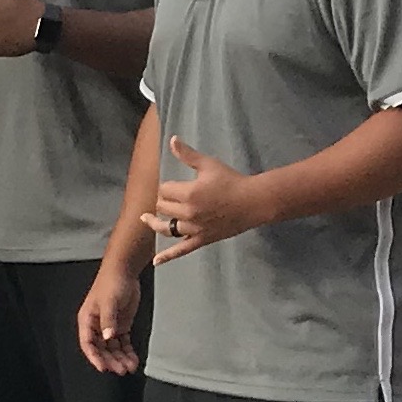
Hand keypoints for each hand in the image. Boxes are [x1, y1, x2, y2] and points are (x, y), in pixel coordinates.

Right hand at [77, 261, 143, 375]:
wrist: (124, 271)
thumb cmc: (111, 283)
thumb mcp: (109, 302)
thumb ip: (108, 320)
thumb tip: (108, 337)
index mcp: (87, 320)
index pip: (88, 343)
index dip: (94, 357)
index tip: (104, 367)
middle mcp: (96, 326)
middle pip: (101, 349)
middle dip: (111, 360)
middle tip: (121, 369)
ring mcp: (109, 326)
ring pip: (112, 348)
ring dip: (120, 358)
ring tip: (130, 367)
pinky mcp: (120, 325)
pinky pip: (123, 343)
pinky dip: (128, 351)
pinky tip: (134, 359)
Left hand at [146, 135, 270, 262]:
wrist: (254, 201)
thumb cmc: (232, 180)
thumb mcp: (209, 164)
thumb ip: (187, 154)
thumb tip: (172, 139)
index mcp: (188, 193)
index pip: (164, 190)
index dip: (167, 186)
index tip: (173, 185)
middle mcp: (188, 213)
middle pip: (163, 207)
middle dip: (164, 201)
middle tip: (170, 197)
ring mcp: (194, 229)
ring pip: (166, 228)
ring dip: (156, 222)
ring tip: (146, 218)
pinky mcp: (202, 239)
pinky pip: (181, 250)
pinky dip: (167, 256)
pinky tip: (155, 261)